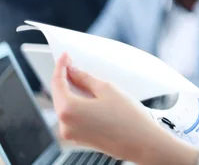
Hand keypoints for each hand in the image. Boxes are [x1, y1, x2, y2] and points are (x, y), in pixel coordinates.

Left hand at [51, 53, 173, 163]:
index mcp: (69, 110)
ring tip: (81, 78)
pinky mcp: (78, 139)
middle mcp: (65, 124)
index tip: (64, 56)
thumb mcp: (107, 90)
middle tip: (71, 64)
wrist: (141, 142)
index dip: (60, 66)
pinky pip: (71, 117)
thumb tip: (74, 72)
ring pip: (65, 106)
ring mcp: (71, 134)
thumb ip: (86, 79)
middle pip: (58, 95)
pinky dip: (75, 104)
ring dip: (70, 91)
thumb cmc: (128, 118)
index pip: (57, 83)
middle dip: (64, 79)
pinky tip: (86, 95)